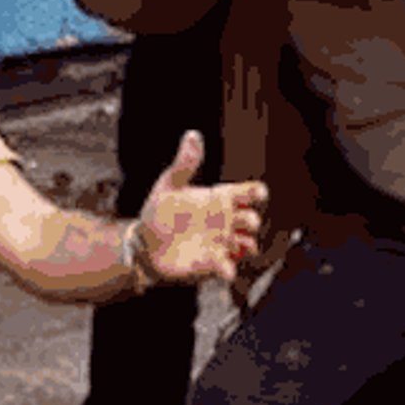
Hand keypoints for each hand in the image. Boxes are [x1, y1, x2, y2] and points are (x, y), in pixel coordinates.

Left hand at [130, 130, 263, 290]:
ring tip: (241, 245)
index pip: (247, 193)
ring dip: (248, 245)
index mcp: (218, 199)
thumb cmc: (160, 210)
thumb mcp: (170, 184)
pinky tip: (226, 269)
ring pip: (247, 244)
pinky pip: (228, 266)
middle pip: (251, 219)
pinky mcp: (212, 262)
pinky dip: (230, 268)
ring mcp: (221, 242)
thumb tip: (192, 135)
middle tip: (246, 221)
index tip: (259, 193)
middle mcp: (224, 221)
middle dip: (252, 220)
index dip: (256, 192)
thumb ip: (184, 164)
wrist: (144, 242)